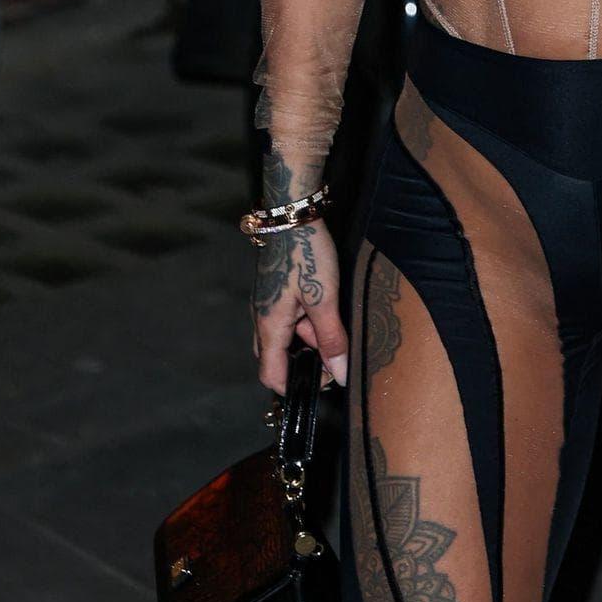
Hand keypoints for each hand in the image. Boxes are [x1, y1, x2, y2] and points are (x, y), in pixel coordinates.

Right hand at [250, 217, 348, 394]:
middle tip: (333, 344)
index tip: (325, 377)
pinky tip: (325, 305)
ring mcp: (268, 304)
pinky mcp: (276, 292)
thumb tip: (339, 374)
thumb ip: (331, 339)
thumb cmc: (306, 255)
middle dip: (306, 359)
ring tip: (332, 316)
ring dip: (309, 336)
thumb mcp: (324, 299)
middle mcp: (262, 319)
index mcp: (269, 327)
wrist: (293, 216)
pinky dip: (307, 319)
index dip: (295, 386)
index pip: (271, 376)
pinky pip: (289, 318)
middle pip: (279, 358)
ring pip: (287, 337)